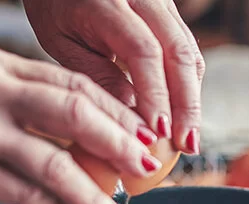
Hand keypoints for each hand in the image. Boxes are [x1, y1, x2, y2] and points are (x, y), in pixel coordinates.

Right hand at [0, 48, 164, 203]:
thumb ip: (16, 103)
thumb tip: (73, 139)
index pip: (72, 83)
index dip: (115, 111)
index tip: (139, 134)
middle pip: (76, 111)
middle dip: (121, 142)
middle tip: (146, 166)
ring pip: (56, 161)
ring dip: (95, 192)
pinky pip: (26, 192)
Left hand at [23, 0, 205, 153]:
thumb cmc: (55, 8)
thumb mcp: (62, 42)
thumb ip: (97, 75)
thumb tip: (133, 118)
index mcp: (109, 2)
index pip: (144, 51)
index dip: (156, 95)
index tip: (158, 132)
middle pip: (179, 52)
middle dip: (186, 104)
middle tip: (186, 144)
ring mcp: (162, 2)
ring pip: (189, 53)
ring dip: (192, 99)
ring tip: (188, 138)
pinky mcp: (170, 12)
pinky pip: (187, 50)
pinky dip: (187, 86)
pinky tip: (182, 117)